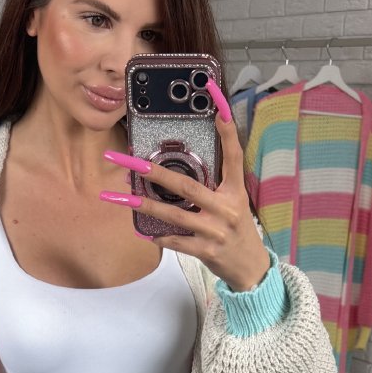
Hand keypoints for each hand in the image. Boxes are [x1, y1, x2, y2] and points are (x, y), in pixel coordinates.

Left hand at [101, 78, 270, 292]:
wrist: (250, 267)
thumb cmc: (237, 230)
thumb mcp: (235, 203)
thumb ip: (216, 184)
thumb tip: (183, 167)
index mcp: (236, 191)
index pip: (233, 156)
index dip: (227, 131)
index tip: (217, 105)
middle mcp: (227, 208)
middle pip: (187, 186)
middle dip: (155, 173)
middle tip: (130, 161)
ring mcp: (216, 231)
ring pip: (174, 215)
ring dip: (145, 206)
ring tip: (121, 198)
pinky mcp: (206, 251)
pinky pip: (177, 242)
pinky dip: (160, 237)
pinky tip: (145, 232)